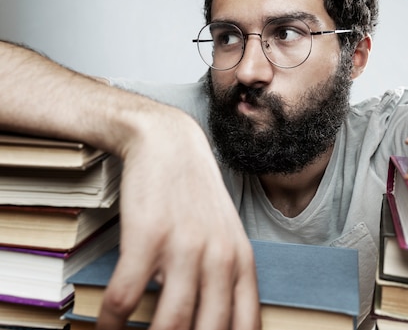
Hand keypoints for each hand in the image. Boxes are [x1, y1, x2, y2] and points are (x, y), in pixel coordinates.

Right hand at [96, 110, 260, 329]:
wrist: (171, 146)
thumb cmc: (196, 198)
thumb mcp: (227, 236)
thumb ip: (228, 279)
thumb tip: (218, 325)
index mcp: (243, 262)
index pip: (246, 327)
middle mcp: (220, 259)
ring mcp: (184, 248)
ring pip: (169, 325)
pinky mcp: (147, 238)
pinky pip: (126, 300)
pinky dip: (112, 325)